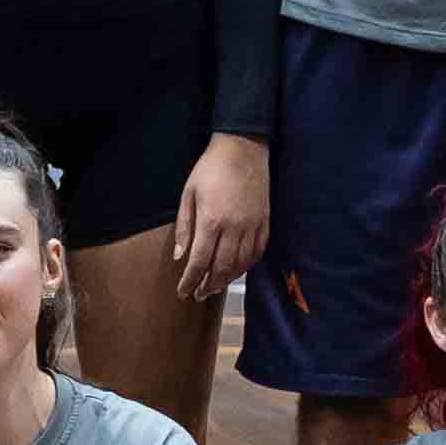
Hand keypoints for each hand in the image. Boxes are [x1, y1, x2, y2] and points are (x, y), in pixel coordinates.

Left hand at [169, 135, 269, 299]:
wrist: (243, 149)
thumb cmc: (210, 169)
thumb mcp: (188, 194)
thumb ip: (185, 226)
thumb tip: (180, 256)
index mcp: (211, 221)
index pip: (199, 261)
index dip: (191, 280)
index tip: (183, 292)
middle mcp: (234, 228)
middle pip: (221, 268)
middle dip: (208, 285)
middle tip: (199, 295)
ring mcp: (252, 226)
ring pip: (241, 264)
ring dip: (227, 279)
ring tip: (215, 286)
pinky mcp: (265, 222)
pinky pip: (257, 252)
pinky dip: (247, 266)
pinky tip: (237, 270)